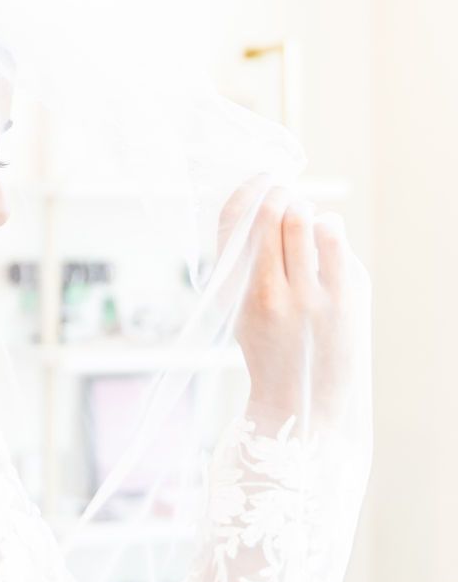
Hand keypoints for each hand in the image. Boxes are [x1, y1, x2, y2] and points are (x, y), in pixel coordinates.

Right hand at [220, 179, 369, 435]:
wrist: (299, 402)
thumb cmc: (268, 349)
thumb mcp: (241, 310)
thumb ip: (245, 266)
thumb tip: (265, 208)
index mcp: (239, 296)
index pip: (236, 227)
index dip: (248, 192)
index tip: (260, 180)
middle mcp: (271, 293)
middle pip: (272, 216)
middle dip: (280, 197)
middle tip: (285, 196)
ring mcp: (311, 296)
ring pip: (307, 222)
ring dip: (306, 213)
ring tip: (306, 222)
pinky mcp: (346, 298)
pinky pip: (336, 241)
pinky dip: (329, 230)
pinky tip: (325, 239)